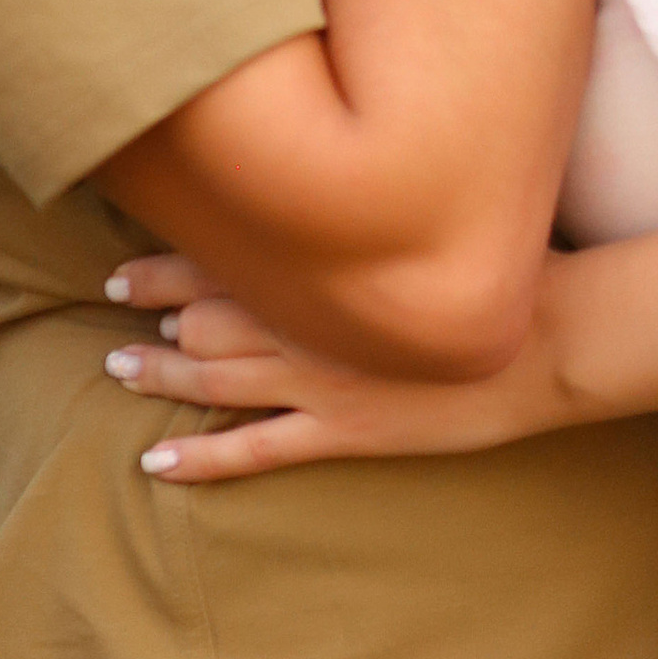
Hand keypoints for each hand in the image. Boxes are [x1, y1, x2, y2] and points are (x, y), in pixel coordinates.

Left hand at [100, 254, 545, 483]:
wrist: (548, 340)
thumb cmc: (497, 274)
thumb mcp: (427, 231)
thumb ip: (369, 220)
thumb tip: (334, 197)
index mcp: (328, 268)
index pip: (227, 258)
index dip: (170, 260)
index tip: (130, 257)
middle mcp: (311, 321)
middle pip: (208, 315)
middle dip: (154, 310)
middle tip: (109, 303)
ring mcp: (323, 381)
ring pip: (217, 376)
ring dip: (162, 372)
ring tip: (117, 368)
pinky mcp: (345, 432)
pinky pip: (255, 449)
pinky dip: (202, 456)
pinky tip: (157, 461)